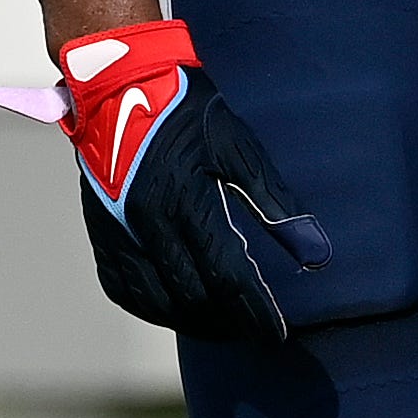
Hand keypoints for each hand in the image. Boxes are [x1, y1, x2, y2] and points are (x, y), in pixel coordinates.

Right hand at [36, 20, 330, 346]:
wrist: (118, 81)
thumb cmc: (184, 108)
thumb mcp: (239, 146)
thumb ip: (276, 203)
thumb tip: (317, 253)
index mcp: (183, 199)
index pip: (226, 276)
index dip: (255, 312)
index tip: (277, 335)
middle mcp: (145, 222)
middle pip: (192, 298)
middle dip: (228, 322)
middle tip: (254, 327)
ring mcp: (117, 230)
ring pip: (155, 303)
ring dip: (192, 322)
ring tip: (222, 323)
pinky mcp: (100, 232)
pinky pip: (123, 288)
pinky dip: (152, 308)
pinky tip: (176, 307)